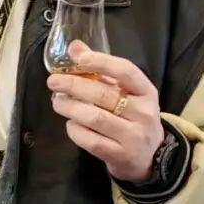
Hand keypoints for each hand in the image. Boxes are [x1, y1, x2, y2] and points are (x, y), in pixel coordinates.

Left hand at [48, 41, 163, 184]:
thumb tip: (74, 47)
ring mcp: (133, 136)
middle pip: (105, 95)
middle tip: (54, 81)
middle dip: (75, 85)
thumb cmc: (133, 117)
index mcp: (147, 92)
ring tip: (58, 101)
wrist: (150, 157)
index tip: (78, 58)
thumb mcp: (126, 93)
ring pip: (95, 118)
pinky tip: (70, 123)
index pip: (126, 71)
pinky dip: (76, 130)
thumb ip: (102, 70)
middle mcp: (144, 113)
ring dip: (71, 107)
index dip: (101, 62)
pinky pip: (91, 141)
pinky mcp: (120, 156)